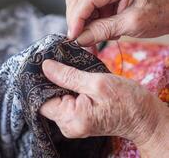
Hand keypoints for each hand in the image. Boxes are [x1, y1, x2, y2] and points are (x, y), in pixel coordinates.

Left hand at [40, 60, 168, 156]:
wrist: (144, 118)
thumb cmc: (126, 101)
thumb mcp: (97, 83)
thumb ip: (68, 76)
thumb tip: (46, 66)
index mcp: (71, 118)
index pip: (41, 99)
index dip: (39, 81)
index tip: (42, 63)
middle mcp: (68, 124)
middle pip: (47, 98)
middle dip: (50, 78)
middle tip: (55, 59)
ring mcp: (72, 123)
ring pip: (56, 97)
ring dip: (59, 81)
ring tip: (64, 65)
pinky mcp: (77, 118)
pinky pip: (65, 99)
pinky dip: (67, 86)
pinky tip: (71, 74)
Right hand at [66, 0, 168, 45]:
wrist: (167, 11)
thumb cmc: (157, 14)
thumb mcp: (130, 24)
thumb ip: (103, 30)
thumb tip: (80, 39)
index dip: (77, 19)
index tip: (73, 37)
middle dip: (76, 20)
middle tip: (81, 40)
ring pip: (78, 3)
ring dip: (82, 22)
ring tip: (94, 36)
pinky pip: (86, 7)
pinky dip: (87, 22)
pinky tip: (98, 30)